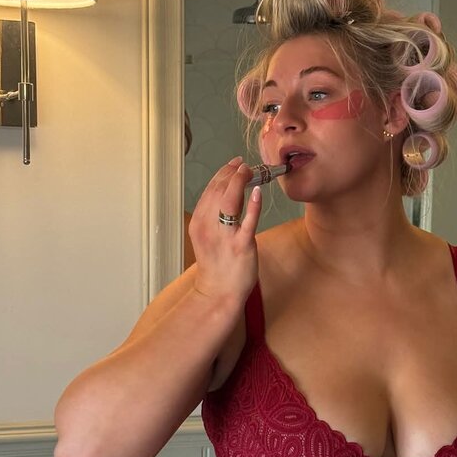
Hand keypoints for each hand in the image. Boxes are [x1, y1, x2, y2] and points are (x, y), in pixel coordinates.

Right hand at [188, 158, 262, 306]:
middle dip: (231, 173)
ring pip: (228, 200)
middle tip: (244, 165)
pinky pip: (247, 221)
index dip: (223, 173)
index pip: (210, 189)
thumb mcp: (207, 237)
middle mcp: (208, 226)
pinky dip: (252, 204)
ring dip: (239, 181)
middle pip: (218, 190)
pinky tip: (257, 192)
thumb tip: (227, 195)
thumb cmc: (216, 264)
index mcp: (199, 222)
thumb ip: (214, 216)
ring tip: (250, 171)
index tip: (234, 164)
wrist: (218, 292)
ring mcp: (225, 236)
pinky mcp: (241, 245)